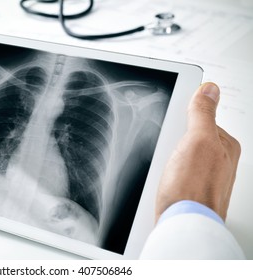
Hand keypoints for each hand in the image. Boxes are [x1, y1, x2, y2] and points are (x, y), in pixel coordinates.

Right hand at [156, 82, 240, 220]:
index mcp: (225, 145)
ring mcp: (201, 175)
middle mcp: (216, 160)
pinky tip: (162, 180)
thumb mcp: (199, 141)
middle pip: (184, 136)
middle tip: (169, 153)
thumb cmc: (194, 190)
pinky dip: (162, 173)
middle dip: (170, 141)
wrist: (182, 226)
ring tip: (165, 170)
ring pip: (174, 154)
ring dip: (164, 159)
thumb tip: (209, 89)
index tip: (173, 126)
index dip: (182, 118)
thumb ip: (203, 113)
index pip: (200, 118)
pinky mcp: (187, 188)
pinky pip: (170, 171)